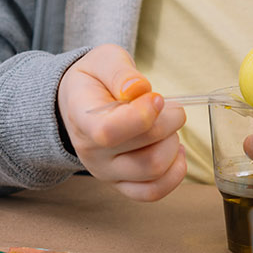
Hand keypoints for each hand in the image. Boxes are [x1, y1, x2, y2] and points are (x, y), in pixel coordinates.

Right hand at [56, 44, 186, 200]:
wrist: (78, 102)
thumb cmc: (94, 80)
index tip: (158, 98)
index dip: (143, 116)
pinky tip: (175, 150)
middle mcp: (92, 153)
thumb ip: (120, 71)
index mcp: (82, 120)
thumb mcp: (103, 60)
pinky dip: (174, 172)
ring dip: (173, 144)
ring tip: (167, 126)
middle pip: (144, 153)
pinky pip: (152, 192)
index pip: (110, 132)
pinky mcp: (121, 184)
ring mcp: (107, 172)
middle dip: (170, 123)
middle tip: (168, 105)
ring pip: (154, 171)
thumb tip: (139, 90)